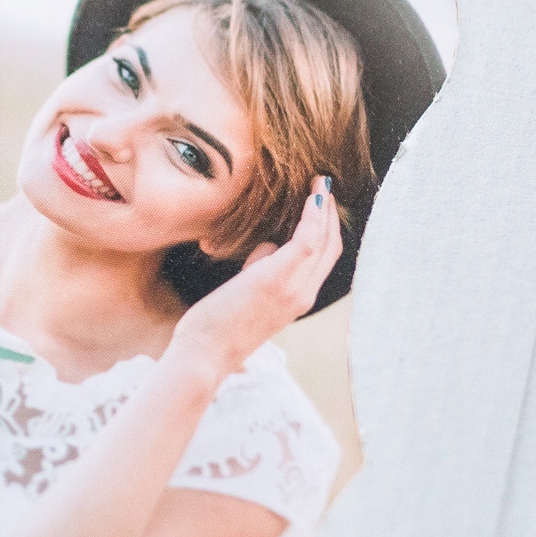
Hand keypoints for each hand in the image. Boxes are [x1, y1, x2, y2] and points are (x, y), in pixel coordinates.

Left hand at [166, 177, 343, 386]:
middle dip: (330, 214)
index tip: (321, 202)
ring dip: (324, 208)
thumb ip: (261, 269)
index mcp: (297, 300)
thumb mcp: (246, 292)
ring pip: (324, 240)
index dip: (328, 229)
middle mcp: (303, 295)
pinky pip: (307, 240)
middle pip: (331, 247)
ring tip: (319, 182)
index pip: (325, 259)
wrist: (205, 354)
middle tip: (323, 185)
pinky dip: (313, 215)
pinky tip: (312, 195)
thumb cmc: (217, 325)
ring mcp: (293, 288)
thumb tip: (268, 247)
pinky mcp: (277, 279)